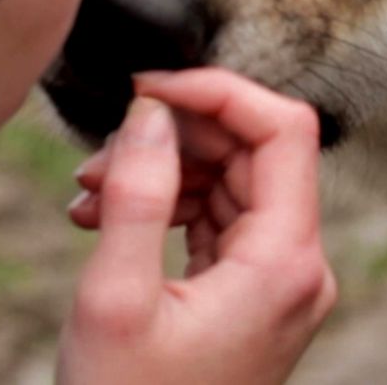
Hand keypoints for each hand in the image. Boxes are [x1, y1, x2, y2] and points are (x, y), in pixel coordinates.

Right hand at [58, 68, 336, 384]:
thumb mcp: (115, 298)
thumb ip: (137, 194)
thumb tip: (150, 109)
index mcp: (286, 261)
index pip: (283, 128)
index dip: (218, 91)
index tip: (148, 88)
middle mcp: (296, 266)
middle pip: (251, 152)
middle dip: (173, 137)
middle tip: (100, 157)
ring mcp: (275, 281)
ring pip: (228, 182)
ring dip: (160, 172)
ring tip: (90, 194)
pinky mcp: (248, 293)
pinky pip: (215, 220)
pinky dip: (164, 207)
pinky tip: (105, 218)